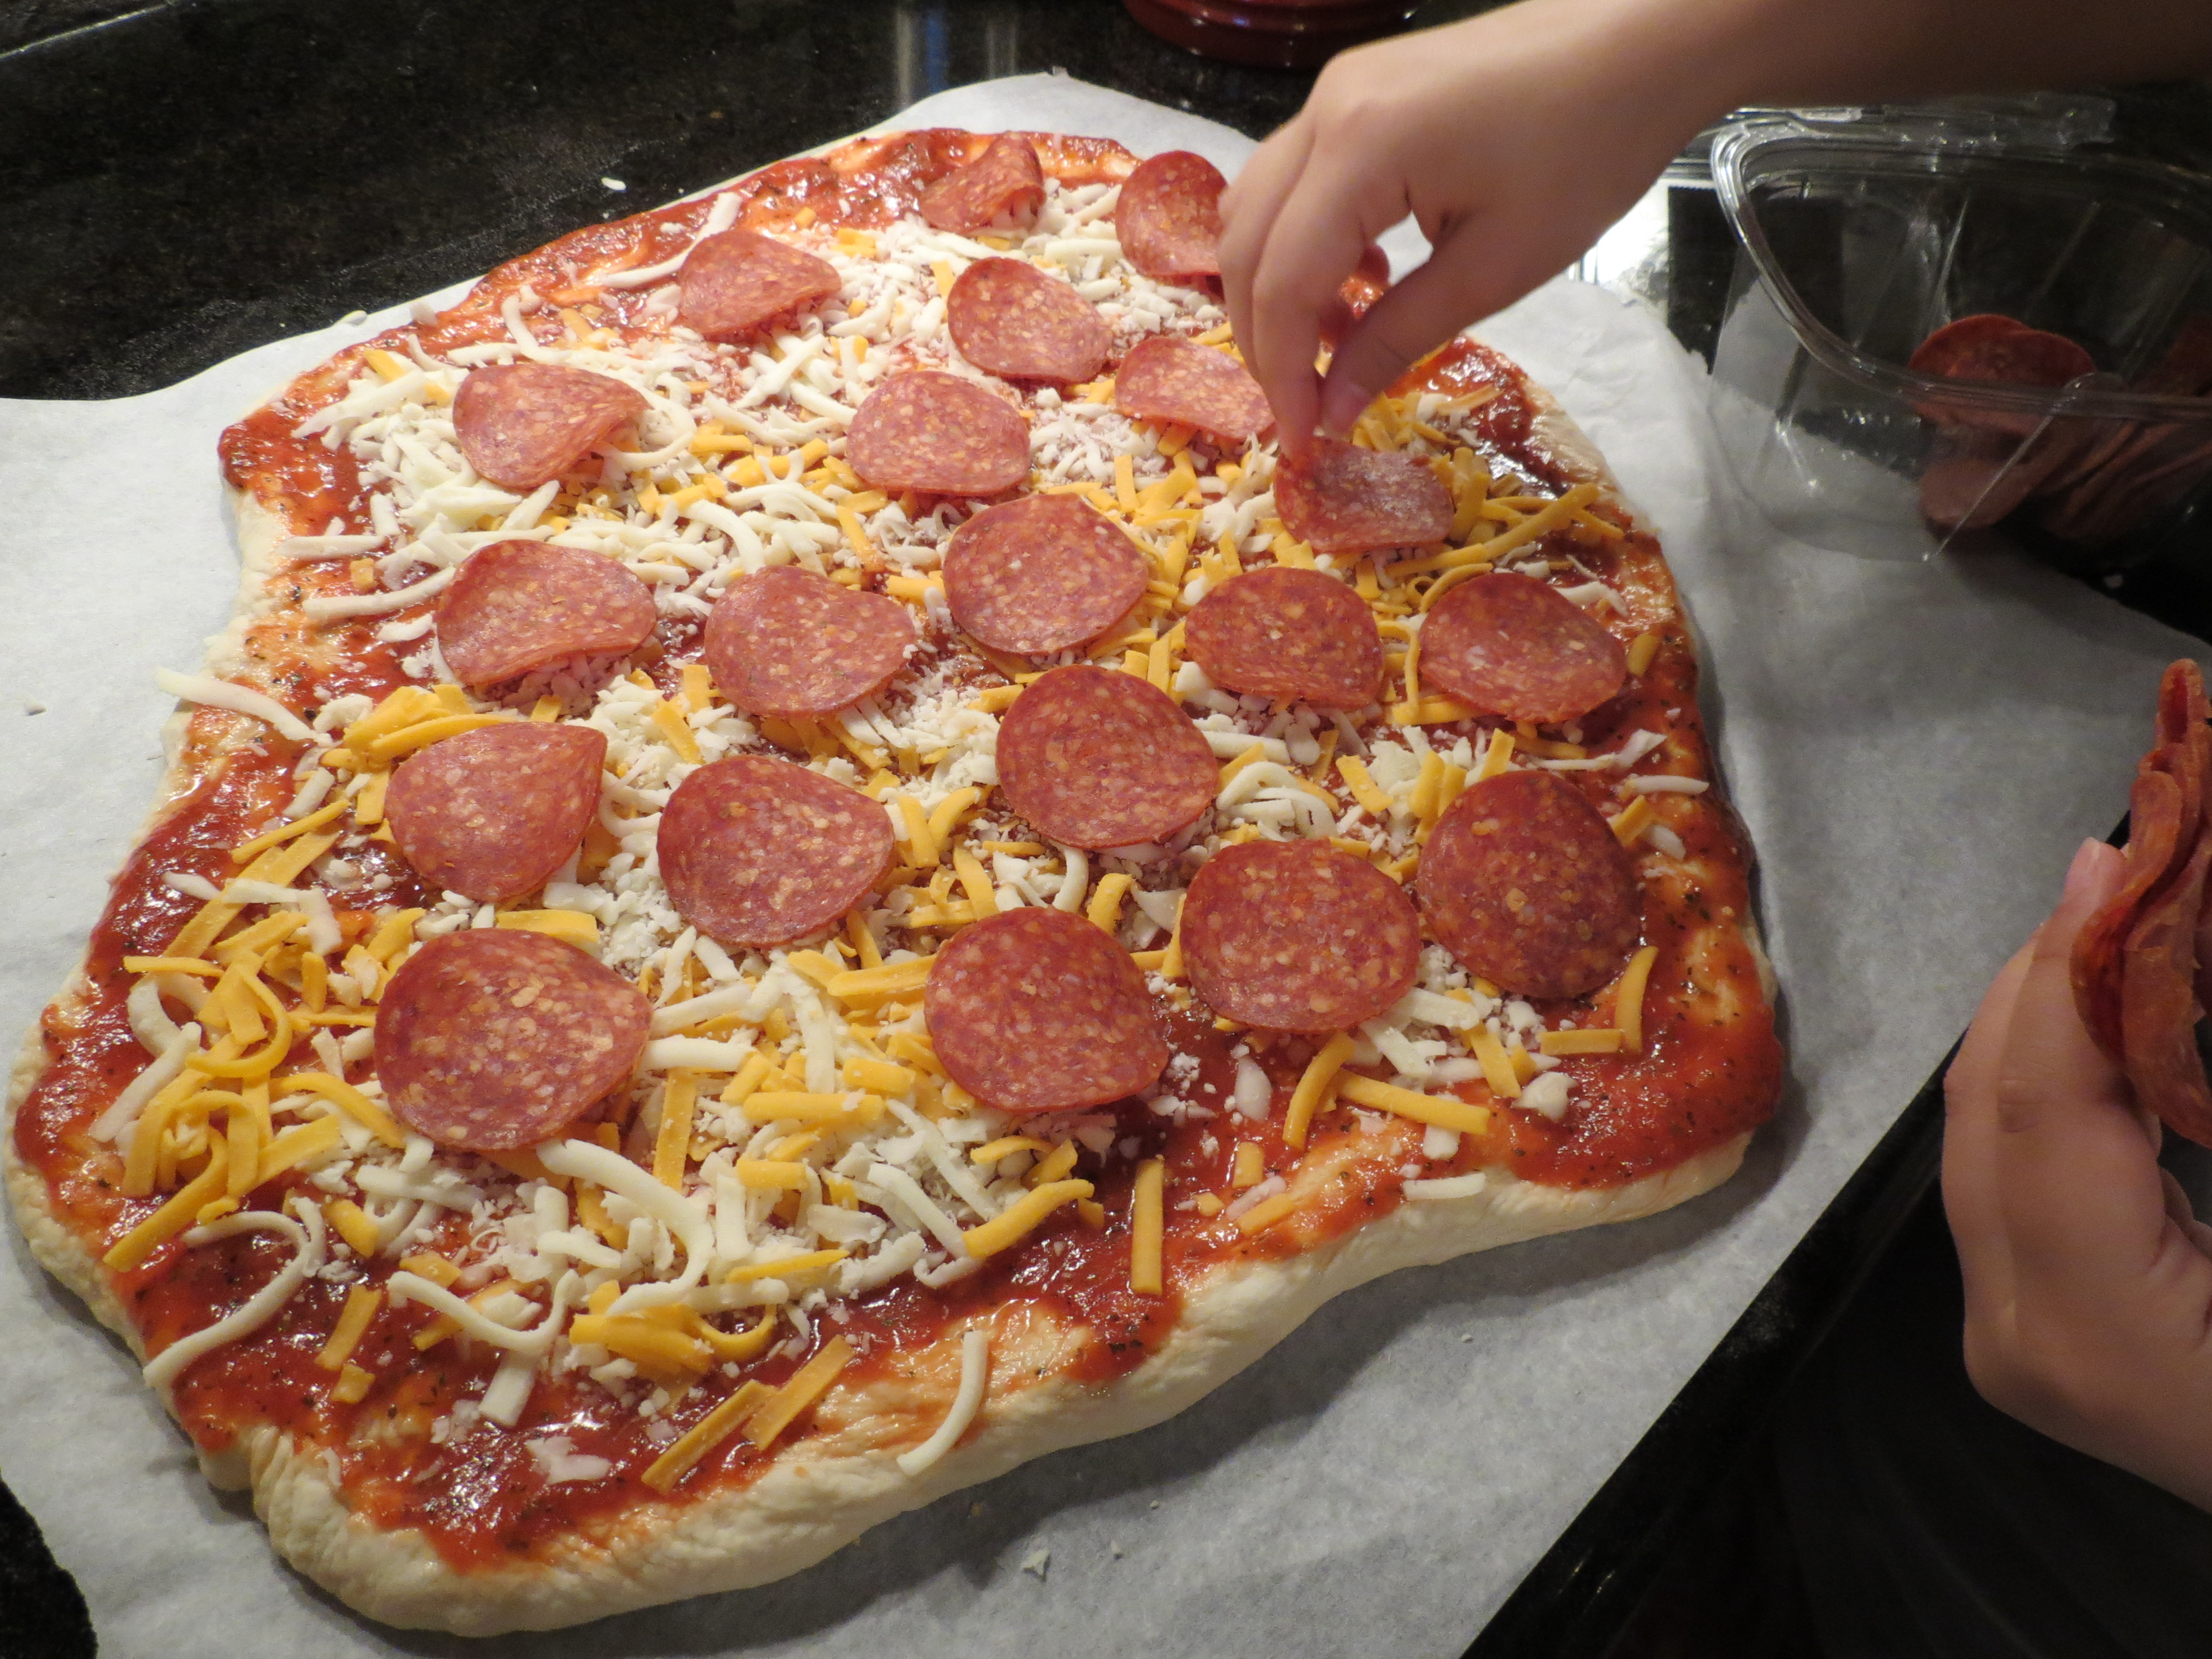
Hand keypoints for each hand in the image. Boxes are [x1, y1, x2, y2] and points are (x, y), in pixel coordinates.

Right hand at [1217, 0, 1721, 449]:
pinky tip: (1364, 280)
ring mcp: (1334, 92)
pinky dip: (1303, 242)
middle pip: (1246, 244)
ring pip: (1256, 208)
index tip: (1301, 438)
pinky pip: (1294, 178)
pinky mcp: (1356, 92)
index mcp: (1359, 149)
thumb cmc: (1587, 152)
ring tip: (1336, 346)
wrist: (1639, 45)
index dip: (1281, 371)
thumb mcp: (1496, 267)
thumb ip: (1397, 339)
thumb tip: (1331, 412)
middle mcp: (1325, 109)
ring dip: (1276, 288)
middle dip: (1265, 338)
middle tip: (1306, 406)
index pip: (1281, 280)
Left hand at [1943, 837, 2211, 1508]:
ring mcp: (2014, 1337)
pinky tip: (2106, 1021)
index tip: (2104, 864)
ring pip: (1991, 1136)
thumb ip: (2195, 1090)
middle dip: (2045, 980)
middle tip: (2113, 874)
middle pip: (1992, 1113)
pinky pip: (2019, 1174)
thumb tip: (2174, 958)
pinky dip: (2058, 1087)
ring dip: (2044, 1024)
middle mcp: (2018, 1336)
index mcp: (2095, 1332)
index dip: (2065, 972)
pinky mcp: (2034, 1322)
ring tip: (2111, 924)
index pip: (2039, 1108)